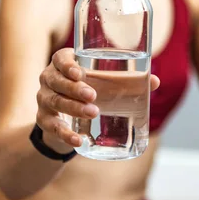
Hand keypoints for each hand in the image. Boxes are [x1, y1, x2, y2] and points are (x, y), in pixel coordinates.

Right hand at [36, 48, 159, 151]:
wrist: (66, 118)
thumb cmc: (89, 90)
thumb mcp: (103, 83)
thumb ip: (127, 81)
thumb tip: (154, 81)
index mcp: (63, 64)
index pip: (60, 59)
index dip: (68, 65)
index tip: (80, 73)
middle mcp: (50, 79)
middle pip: (57, 81)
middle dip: (75, 89)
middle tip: (94, 96)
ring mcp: (44, 99)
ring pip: (55, 102)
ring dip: (73, 108)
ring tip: (93, 113)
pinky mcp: (44, 120)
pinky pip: (52, 126)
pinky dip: (65, 134)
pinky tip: (78, 140)